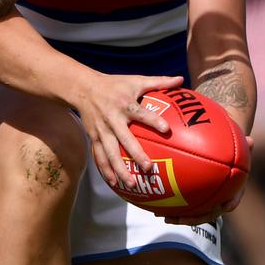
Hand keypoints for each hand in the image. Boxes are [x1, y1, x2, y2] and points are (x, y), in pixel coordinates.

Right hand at [70, 71, 184, 189]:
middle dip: (135, 154)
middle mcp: (112, 118)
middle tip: (148, 167)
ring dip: (120, 169)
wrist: (83, 88)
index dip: (153, 120)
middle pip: (124, 139)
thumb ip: (159, 82)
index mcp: (124, 104)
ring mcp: (101, 130)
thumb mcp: (136, 80)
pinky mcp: (94, 137)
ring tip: (132, 184)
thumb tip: (181, 79)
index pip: (140, 113)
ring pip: (110, 152)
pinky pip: (99, 156)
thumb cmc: (115, 84)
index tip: (166, 129)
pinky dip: (105, 170)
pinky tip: (113, 183)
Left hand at [165, 135, 254, 224]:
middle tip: (180, 218)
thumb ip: (242, 145)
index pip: (232, 200)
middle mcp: (218, 199)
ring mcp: (205, 200)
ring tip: (160, 215)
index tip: (225, 206)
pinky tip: (152, 200)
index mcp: (232, 190)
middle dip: (193, 218)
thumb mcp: (237, 146)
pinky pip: (181, 201)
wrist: (223, 155)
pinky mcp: (192, 196)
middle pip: (207, 213)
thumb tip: (251, 140)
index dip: (228, 204)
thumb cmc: (230, 150)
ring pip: (191, 212)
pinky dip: (169, 202)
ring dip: (177, 215)